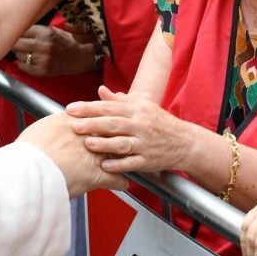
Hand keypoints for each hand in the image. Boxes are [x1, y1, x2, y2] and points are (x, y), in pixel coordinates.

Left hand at [13, 24, 95, 76]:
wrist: (78, 57)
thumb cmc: (64, 42)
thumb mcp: (51, 30)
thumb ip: (35, 31)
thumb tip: (16, 31)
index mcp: (44, 33)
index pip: (21, 31)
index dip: (18, 33)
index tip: (18, 35)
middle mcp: (42, 46)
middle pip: (16, 44)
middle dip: (16, 44)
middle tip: (19, 44)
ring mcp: (42, 59)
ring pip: (18, 56)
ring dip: (21, 54)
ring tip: (29, 53)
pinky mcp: (41, 71)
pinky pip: (23, 67)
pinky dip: (23, 64)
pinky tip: (30, 61)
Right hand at [19, 111, 128, 197]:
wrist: (27, 170)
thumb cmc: (28, 152)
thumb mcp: (40, 130)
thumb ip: (53, 126)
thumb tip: (54, 128)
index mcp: (73, 121)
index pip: (96, 115)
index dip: (104, 119)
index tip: (107, 121)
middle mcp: (87, 135)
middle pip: (111, 131)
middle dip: (118, 135)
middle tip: (124, 137)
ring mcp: (94, 155)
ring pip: (118, 154)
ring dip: (123, 157)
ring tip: (128, 160)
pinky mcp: (96, 175)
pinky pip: (116, 179)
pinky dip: (120, 182)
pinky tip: (123, 184)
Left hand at [67, 85, 197, 172]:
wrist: (185, 142)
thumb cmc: (160, 123)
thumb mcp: (142, 107)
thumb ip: (119, 101)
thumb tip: (100, 90)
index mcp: (137, 110)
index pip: (109, 107)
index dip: (89, 107)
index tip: (71, 109)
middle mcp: (141, 125)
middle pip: (114, 123)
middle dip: (92, 124)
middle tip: (74, 126)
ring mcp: (145, 143)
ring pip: (122, 143)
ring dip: (104, 144)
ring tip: (87, 143)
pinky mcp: (149, 160)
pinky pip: (132, 162)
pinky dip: (118, 164)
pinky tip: (104, 165)